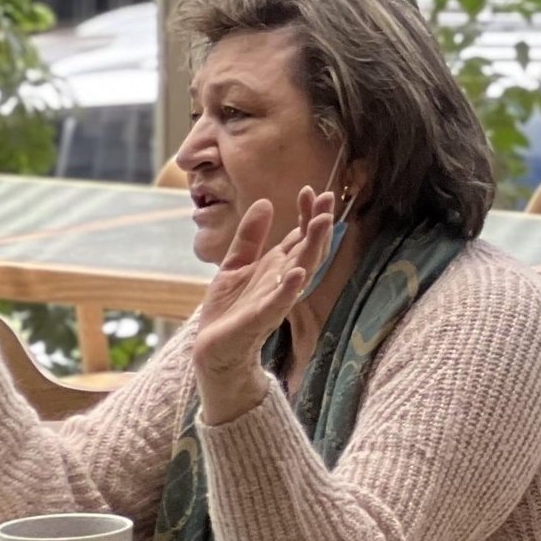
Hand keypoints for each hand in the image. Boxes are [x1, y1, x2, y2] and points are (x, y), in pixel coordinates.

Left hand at [190, 188, 332, 420]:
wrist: (212, 350)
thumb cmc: (228, 310)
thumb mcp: (234, 264)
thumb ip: (250, 236)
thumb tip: (265, 202)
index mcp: (277, 266)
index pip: (299, 236)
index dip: (306, 214)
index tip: (309, 191)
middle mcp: (282, 280)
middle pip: (308, 248)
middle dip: (319, 224)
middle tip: (328, 199)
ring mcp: (276, 298)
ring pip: (302, 269)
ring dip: (314, 246)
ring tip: (322, 223)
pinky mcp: (262, 318)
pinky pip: (280, 302)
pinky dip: (290, 288)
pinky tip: (298, 272)